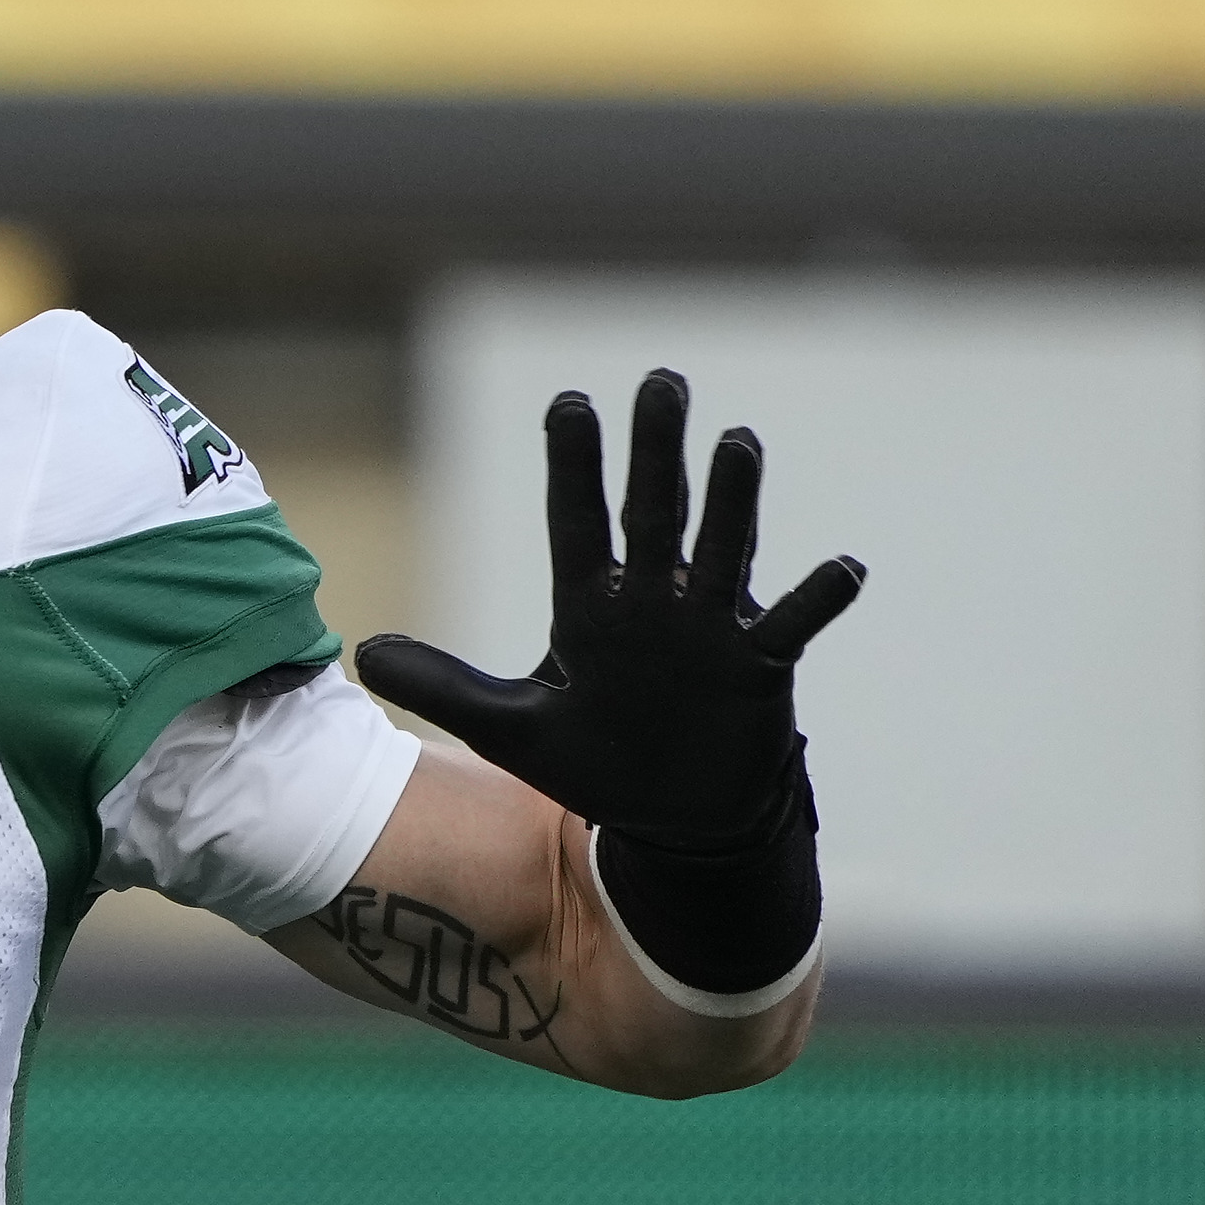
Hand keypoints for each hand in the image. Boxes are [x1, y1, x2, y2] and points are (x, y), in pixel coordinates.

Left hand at [355, 368, 863, 853]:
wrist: (676, 821)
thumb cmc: (601, 763)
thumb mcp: (512, 729)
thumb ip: (445, 686)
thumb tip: (362, 652)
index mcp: (593, 609)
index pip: (578, 523)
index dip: (573, 468)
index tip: (569, 402)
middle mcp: (655, 603)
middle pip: (654, 514)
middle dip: (655, 453)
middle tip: (661, 383)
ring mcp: (712, 629)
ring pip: (724, 550)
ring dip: (732, 500)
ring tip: (737, 442)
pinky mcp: (760, 668)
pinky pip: (795, 625)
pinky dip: (818, 597)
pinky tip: (842, 568)